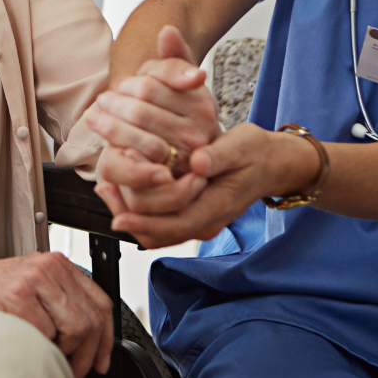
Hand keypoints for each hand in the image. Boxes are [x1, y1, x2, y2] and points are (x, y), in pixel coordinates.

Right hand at [0, 253, 112, 377]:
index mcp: (54, 265)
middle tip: (76, 374)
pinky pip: (43, 336)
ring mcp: (32, 283)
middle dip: (89, 355)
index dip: (106, 337)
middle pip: (91, 319)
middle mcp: (47, 269)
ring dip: (66, 357)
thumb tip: (86, 340)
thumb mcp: (27, 287)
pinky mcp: (16, 299)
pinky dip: (38, 352)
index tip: (103, 360)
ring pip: (74, 329)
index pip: (99, 301)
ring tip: (50, 364)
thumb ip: (55, 303)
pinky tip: (24, 352)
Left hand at [87, 27, 220, 178]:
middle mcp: (196, 134)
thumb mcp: (182, 78)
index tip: (122, 84)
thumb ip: (175, 54)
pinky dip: (116, 154)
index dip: (130, 84)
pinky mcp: (165, 182)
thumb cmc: (180, 107)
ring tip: (95, 117)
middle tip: (102, 101)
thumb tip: (166, 30)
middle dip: (115, 105)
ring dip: (108, 127)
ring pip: (134, 139)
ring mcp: (181, 160)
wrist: (190, 148)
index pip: (150, 87)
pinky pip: (133, 167)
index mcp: (201, 104)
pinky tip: (107, 144)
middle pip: (139, 112)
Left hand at [96, 122, 321, 248]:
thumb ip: (219, 155)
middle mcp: (207, 220)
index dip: (145, 220)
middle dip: (131, 216)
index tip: (119, 212)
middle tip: (105, 191)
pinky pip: (164, 219)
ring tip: (108, 189)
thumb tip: (196, 162)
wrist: (272, 163)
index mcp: (218, 206)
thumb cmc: (257, 152)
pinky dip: (142, 209)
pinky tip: (125, 188)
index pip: (176, 224)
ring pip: (159, 230)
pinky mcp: (194, 211)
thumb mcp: (242, 145)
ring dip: (133, 213)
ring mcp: (200, 219)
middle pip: (161, 233)